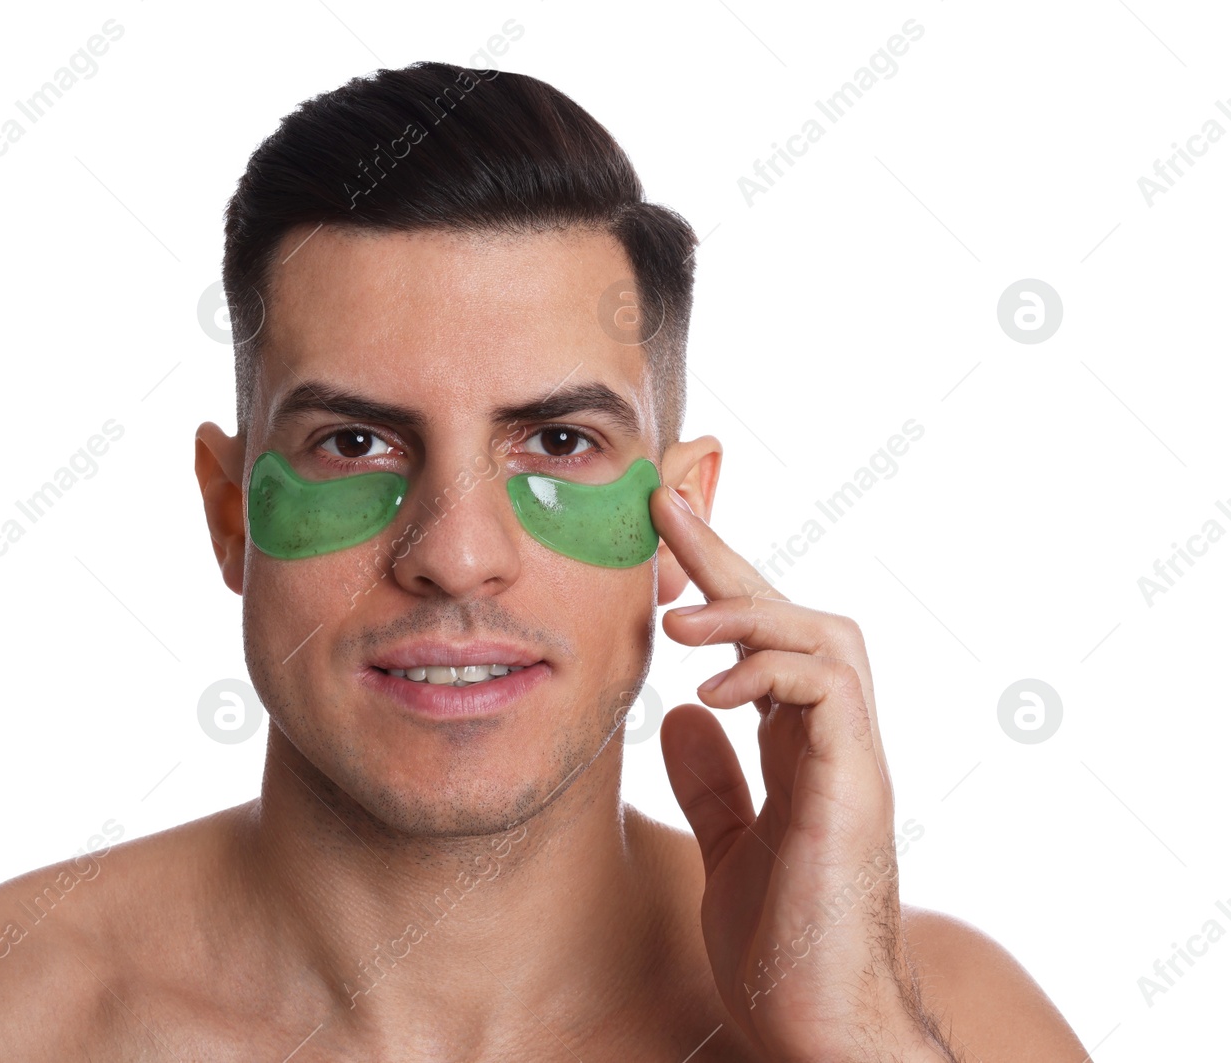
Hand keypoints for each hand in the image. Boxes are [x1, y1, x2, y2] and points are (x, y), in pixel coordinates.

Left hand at [650, 486, 952, 1062]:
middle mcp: (835, 741)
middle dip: (729, 556)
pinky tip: (709, 690)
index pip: (761, 640)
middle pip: (794, 613)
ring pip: (827, 635)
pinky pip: (828, 692)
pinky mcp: (855, 787)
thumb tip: (681, 716)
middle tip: (666, 508)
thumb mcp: (727, 846)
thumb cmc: (781, 947)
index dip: (716, 580)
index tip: (661, 528)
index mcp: (802, 749)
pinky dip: (769, 672)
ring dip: (748, 609)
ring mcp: (852, 759)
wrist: (817, 1026)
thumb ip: (714, 779)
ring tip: (676, 618)